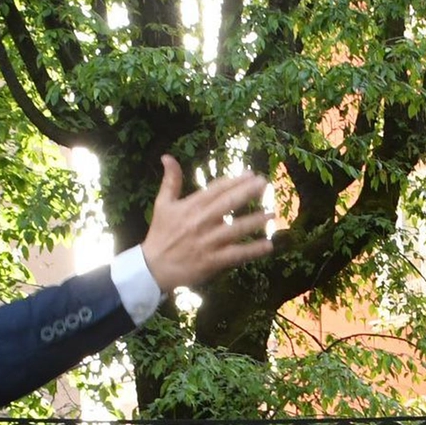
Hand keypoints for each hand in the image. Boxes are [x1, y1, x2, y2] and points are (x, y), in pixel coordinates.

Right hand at [141, 155, 271, 292]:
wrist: (153, 268)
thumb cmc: (160, 234)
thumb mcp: (162, 205)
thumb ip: (170, 181)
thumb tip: (167, 156)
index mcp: (191, 206)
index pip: (216, 189)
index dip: (234, 180)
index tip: (251, 174)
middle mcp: (201, 221)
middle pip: (228, 203)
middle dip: (248, 192)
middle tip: (265, 183)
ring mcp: (208, 241)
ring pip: (236, 228)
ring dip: (255, 220)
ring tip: (271, 213)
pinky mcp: (213, 260)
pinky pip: (236, 254)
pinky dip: (253, 250)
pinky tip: (268, 245)